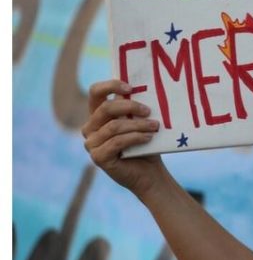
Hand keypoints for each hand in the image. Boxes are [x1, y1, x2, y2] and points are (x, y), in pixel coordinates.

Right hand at [82, 79, 165, 198]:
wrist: (150, 172)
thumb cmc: (145, 142)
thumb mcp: (140, 121)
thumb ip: (135, 107)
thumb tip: (143, 87)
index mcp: (98, 114)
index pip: (95, 92)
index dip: (110, 86)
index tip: (131, 88)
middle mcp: (90, 128)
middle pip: (106, 108)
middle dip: (130, 107)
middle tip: (149, 111)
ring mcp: (91, 144)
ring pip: (114, 126)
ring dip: (138, 125)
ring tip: (155, 126)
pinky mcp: (98, 157)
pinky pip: (117, 142)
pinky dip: (135, 137)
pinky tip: (148, 137)